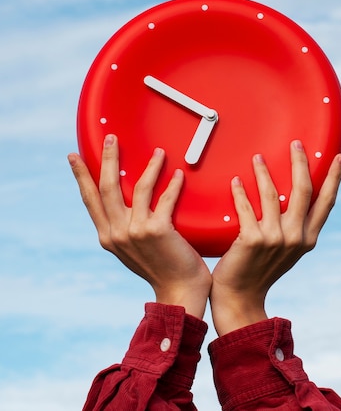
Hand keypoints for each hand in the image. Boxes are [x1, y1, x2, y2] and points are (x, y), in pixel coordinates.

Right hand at [68, 135, 211, 318]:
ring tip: (159, 152)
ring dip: (150, 166)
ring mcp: (136, 231)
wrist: (178, 291)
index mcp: (107, 236)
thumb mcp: (131, 249)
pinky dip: (172, 184)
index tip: (73, 157)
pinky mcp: (158, 230)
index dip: (81, 176)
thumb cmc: (159, 268)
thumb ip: (123, 227)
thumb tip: (122, 203)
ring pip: (137, 187)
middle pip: (107, 186)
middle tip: (111, 138)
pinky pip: (165, 198)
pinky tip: (178, 174)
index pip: (90, 199)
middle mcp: (117, 233)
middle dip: (107, 158)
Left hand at [210, 140, 340, 335]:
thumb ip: (295, 227)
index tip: (340, 157)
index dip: (334, 178)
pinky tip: (237, 180)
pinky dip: (240, 191)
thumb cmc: (261, 269)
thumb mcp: (287, 249)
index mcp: (308, 238)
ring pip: (272, 194)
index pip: (326, 202)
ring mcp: (275, 239)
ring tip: (257, 157)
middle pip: (303, 190)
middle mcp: (296, 237)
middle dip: (301, 162)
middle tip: (296, 143)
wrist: (241, 296)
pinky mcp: (252, 240)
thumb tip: (293, 196)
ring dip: (264, 172)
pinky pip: (246, 207)